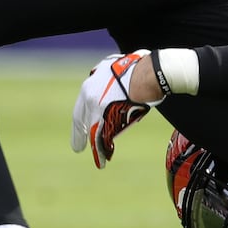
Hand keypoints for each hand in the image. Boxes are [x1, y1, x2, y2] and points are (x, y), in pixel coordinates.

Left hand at [70, 50, 155, 168]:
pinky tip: (102, 160)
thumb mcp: (114, 67)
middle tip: (77, 147)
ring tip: (98, 159)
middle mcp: (90, 96)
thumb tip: (104, 79)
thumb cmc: (140, 68)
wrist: (150, 74)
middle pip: (81, 120)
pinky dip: (101, 152)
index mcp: (90, 86)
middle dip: (79, 136)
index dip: (80, 120)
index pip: (81, 106)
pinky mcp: (110, 118)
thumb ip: (105, 77)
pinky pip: (101, 138)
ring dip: (95, 147)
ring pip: (93, 131)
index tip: (80, 129)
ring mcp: (99, 108)